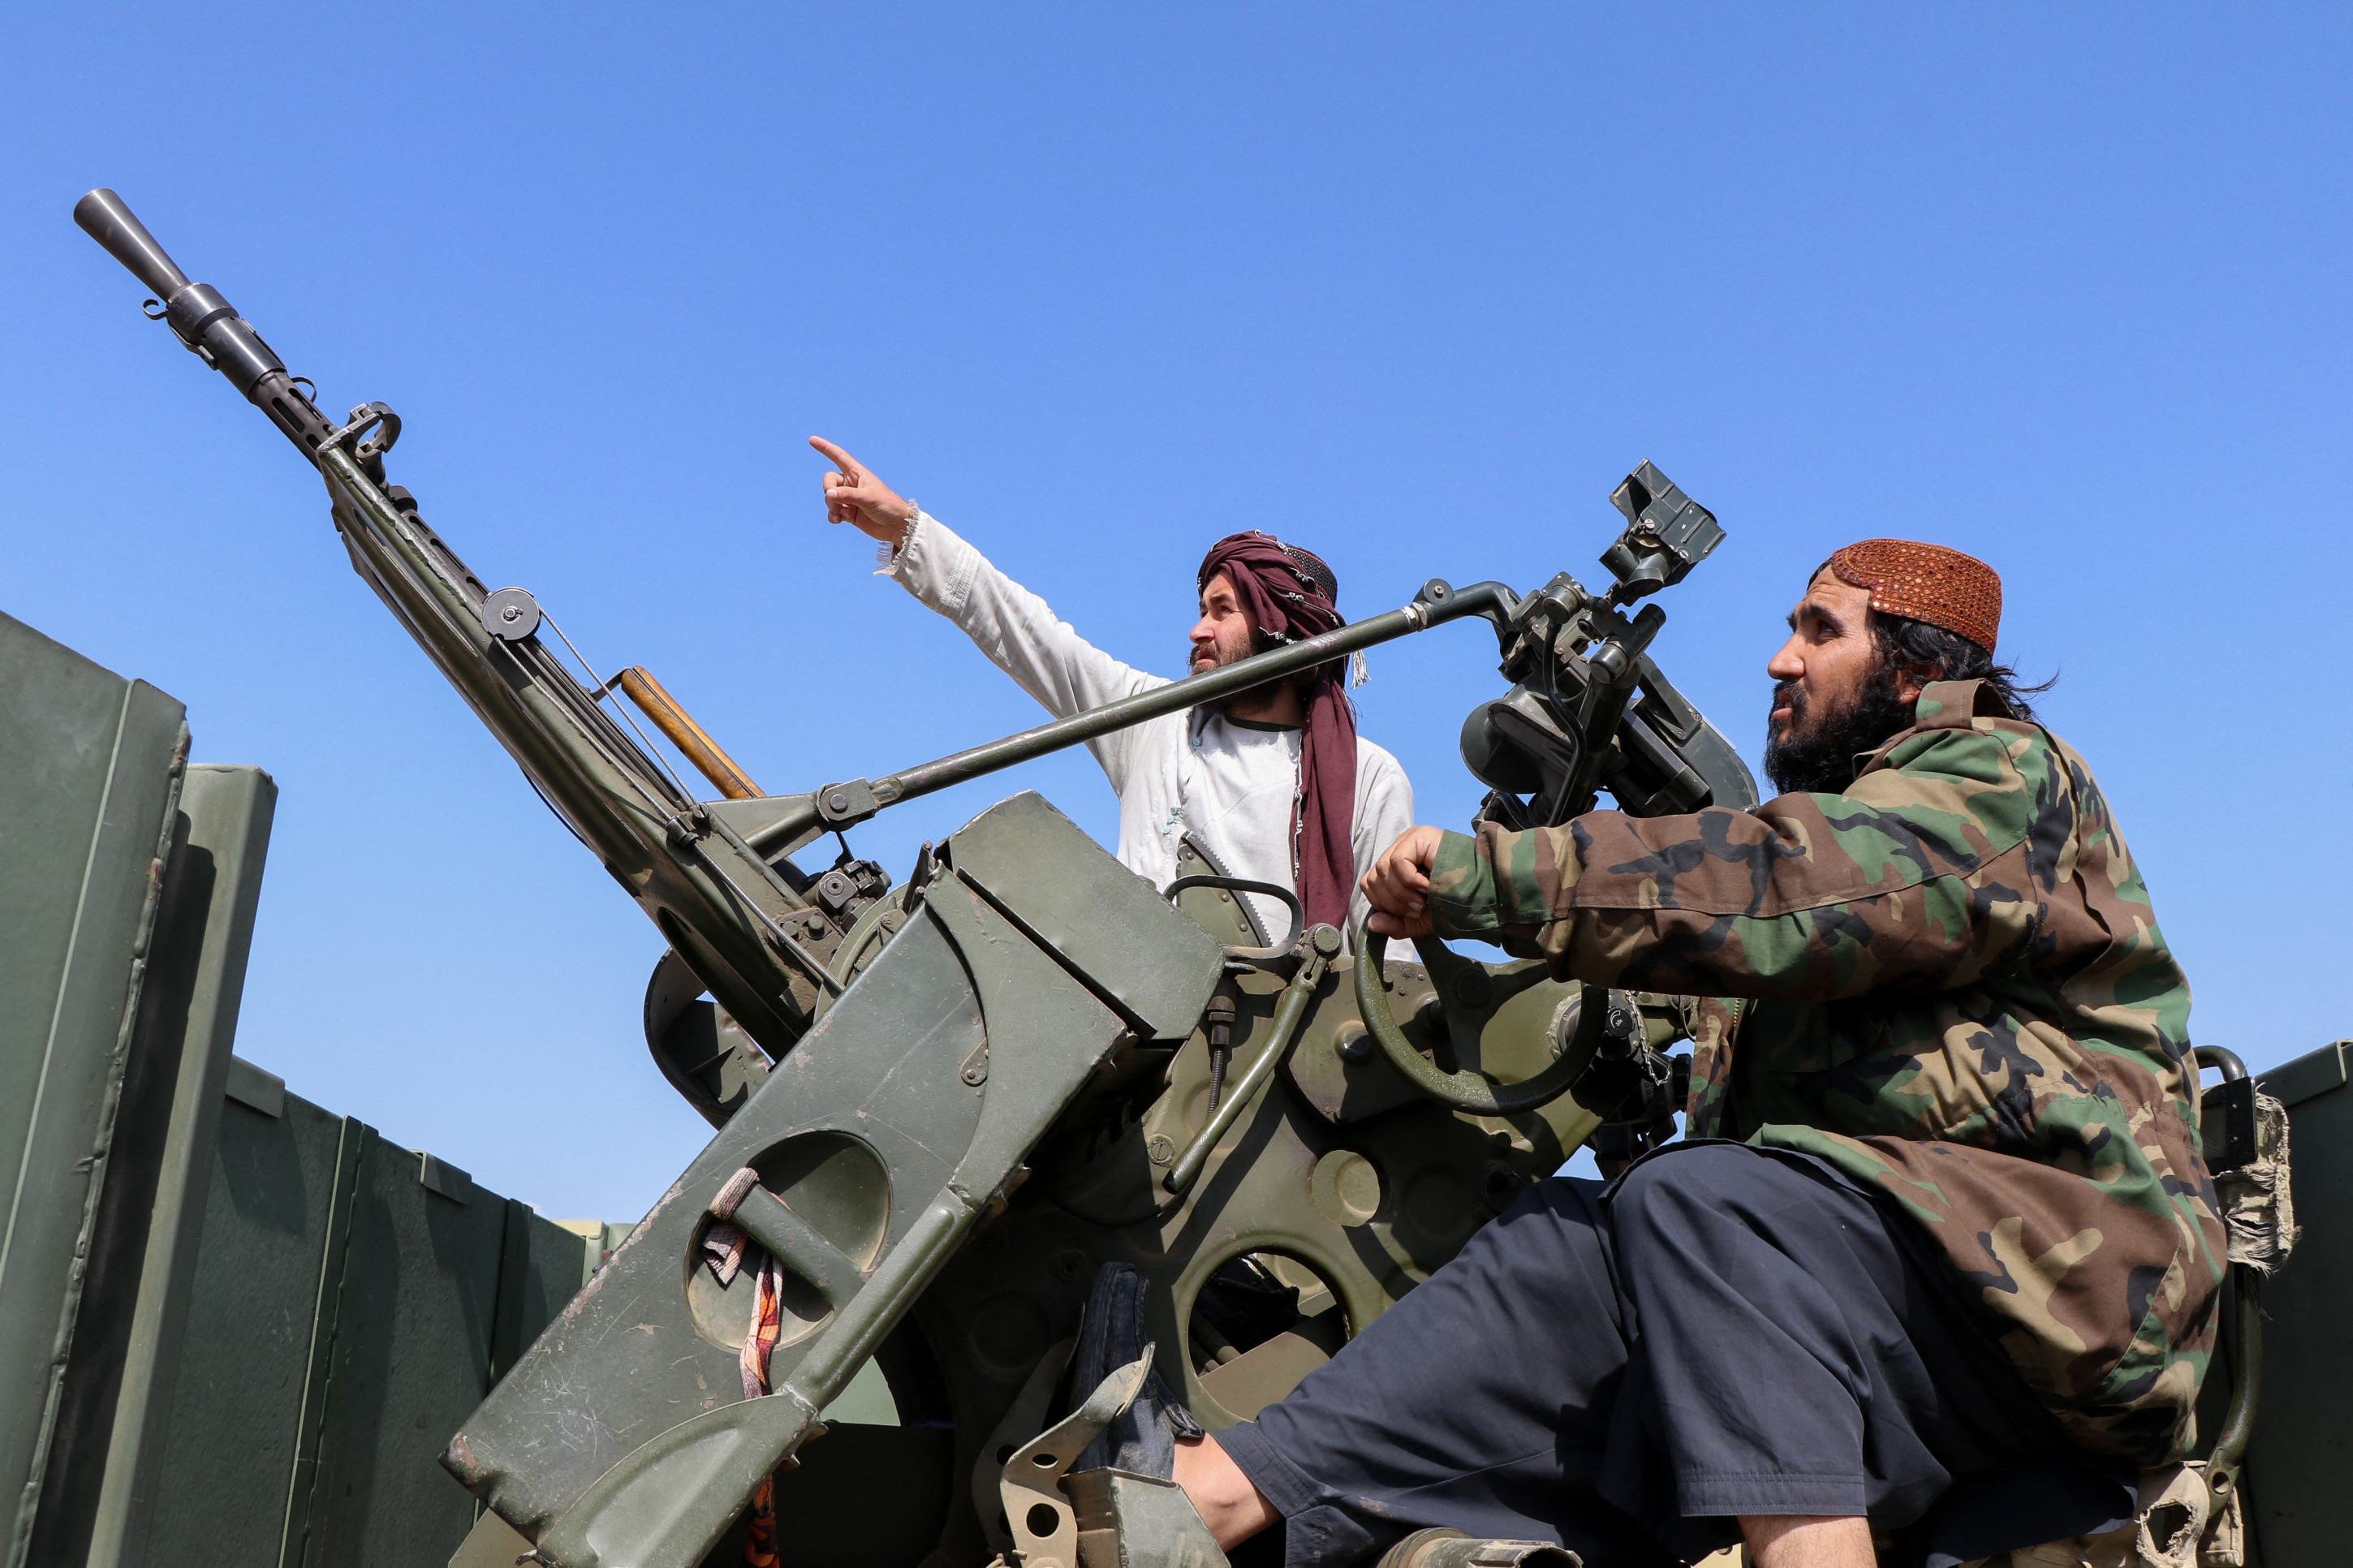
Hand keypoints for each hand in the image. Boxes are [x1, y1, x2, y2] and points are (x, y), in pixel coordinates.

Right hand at [809, 435, 915, 549]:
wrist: (897, 526)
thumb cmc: (888, 505)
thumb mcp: (868, 498)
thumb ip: (847, 495)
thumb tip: (828, 495)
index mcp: (857, 473)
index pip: (838, 456)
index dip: (825, 448)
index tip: (812, 440)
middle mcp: (851, 484)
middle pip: (829, 481)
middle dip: (828, 491)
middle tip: (836, 501)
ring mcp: (849, 498)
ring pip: (829, 498)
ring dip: (832, 506)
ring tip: (842, 514)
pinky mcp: (848, 513)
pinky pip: (832, 511)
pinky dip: (832, 515)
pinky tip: (838, 520)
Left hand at [1360, 825, 1444, 937]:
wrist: (1483, 893)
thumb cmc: (1454, 904)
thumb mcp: (1419, 920)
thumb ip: (1395, 924)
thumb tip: (1371, 923)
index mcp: (1397, 866)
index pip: (1370, 882)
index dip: (1383, 903)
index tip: (1408, 914)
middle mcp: (1400, 849)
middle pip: (1373, 878)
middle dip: (1392, 902)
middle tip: (1417, 909)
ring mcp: (1409, 840)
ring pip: (1382, 870)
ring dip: (1402, 893)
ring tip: (1423, 900)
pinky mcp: (1419, 836)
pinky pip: (1397, 862)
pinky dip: (1410, 881)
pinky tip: (1427, 887)